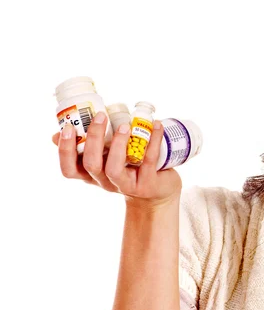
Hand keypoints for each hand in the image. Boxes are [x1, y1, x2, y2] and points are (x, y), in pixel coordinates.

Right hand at [52, 111, 181, 209]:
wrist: (158, 193)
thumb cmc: (129, 169)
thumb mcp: (106, 159)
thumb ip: (87, 146)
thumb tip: (58, 132)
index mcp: (92, 175)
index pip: (69, 169)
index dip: (65, 150)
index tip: (68, 127)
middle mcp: (106, 182)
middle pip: (91, 165)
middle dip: (93, 139)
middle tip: (100, 116)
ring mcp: (126, 185)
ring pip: (114, 168)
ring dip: (118, 144)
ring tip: (125, 125)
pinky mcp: (147, 184)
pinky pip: (148, 161)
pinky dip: (152, 140)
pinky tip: (155, 125)